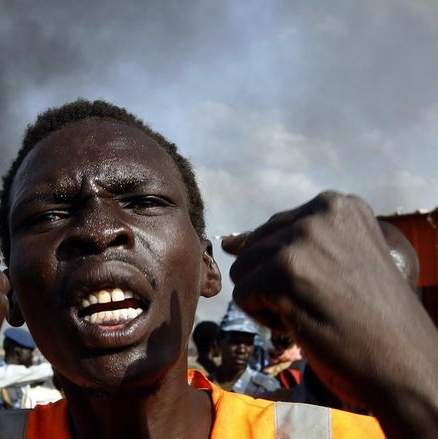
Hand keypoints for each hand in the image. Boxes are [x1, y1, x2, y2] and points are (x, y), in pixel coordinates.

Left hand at [223, 192, 437, 437]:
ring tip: (312, 310)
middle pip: (255, 247)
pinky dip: (263, 318)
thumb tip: (226, 242)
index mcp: (338, 205)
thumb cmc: (370, 317)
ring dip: (268, 299)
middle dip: (275, 282)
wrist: (403, 365)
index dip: (289, 268)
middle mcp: (320, 213)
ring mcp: (301, 241)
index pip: (275, 230)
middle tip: (323, 301)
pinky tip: (302, 323)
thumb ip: (285, 242)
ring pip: (243, 270)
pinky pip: (241, 295)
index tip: (331, 285)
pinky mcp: (283, 273)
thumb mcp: (336, 260)